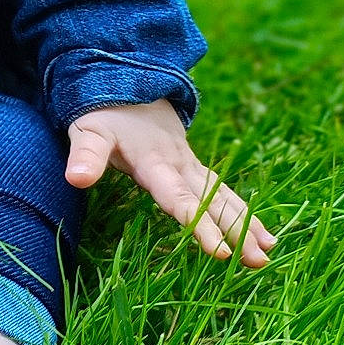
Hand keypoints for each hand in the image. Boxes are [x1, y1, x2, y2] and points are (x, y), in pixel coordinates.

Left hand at [65, 98, 272, 267]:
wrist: (126, 82)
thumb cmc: (103, 113)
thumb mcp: (89, 132)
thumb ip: (86, 156)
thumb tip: (75, 179)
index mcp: (155, 163)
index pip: (179, 199)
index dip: (200, 226)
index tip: (220, 252)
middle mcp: (180, 165)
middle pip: (212, 202)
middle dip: (237, 231)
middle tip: (258, 262)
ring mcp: (191, 165)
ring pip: (224, 196)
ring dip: (247, 223)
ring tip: (268, 252)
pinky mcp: (194, 166)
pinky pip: (223, 191)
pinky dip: (244, 211)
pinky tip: (262, 234)